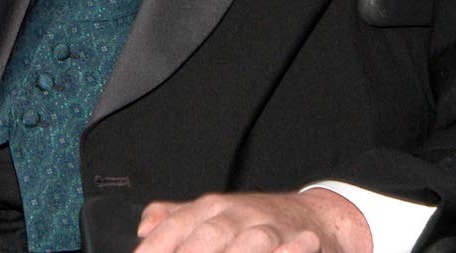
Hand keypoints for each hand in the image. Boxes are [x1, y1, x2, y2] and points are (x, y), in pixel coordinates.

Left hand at [135, 190, 371, 252]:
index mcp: (211, 208)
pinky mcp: (299, 241)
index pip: (178, 225)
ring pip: (250, 241)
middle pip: (210, 234)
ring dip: (235, 252)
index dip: (157, 245)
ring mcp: (268, 227)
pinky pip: (290, 249)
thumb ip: (176, 218)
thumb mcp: (212, 213)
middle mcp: (237, 214)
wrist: (312, 215)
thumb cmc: (252, 220)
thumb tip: (143, 226)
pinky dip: (286, 252)